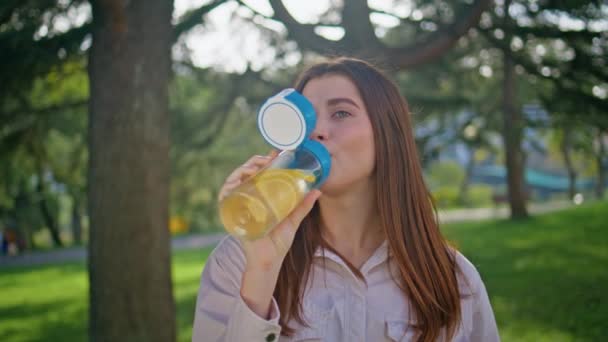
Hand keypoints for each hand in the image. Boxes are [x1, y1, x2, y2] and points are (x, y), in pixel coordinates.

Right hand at [218, 150, 321, 269]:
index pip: (259, 174)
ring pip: (234, 181)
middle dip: (253, 163)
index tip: (276, 153)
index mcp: (261, 197)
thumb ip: (303, 206)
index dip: (265, 161)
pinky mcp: (232, 214)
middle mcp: (248, 199)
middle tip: (266, 160)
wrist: (269, 260)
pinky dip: (227, 186)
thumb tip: (318, 190)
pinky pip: (224, 196)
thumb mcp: (293, 220)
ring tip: (253, 168)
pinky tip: (236, 181)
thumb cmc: (278, 242)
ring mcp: (239, 205)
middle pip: (246, 174)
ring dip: (241, 170)